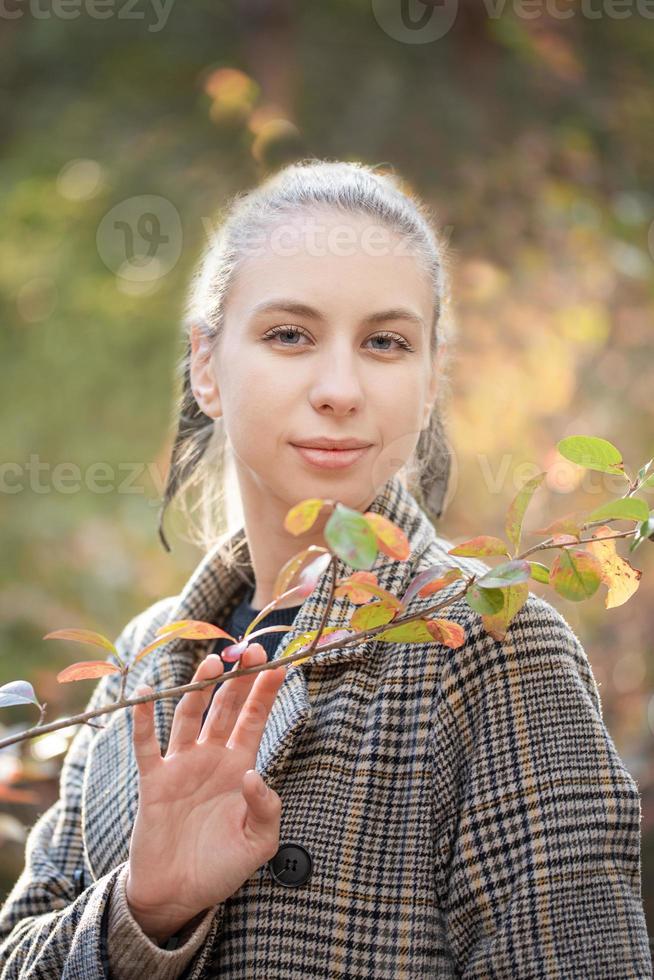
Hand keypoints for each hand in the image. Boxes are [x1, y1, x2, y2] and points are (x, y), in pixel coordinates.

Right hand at [124, 644, 286, 941]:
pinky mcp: (154, 780)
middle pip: (226, 707)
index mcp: (240, 766)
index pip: (254, 719)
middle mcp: (211, 757)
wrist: (179, 895)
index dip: (265, 692)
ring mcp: (181, 765)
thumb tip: (252, 774)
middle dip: (239, 679)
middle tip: (251, 650)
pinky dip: (144, 720)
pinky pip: (147, 745)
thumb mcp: (259, 844)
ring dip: (200, 688)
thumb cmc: (222, 867)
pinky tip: (146, 694)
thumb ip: (266, 809)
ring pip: (190, 715)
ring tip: (214, 663)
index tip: (279, 664)